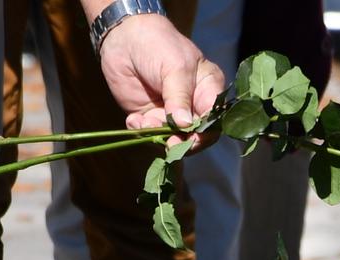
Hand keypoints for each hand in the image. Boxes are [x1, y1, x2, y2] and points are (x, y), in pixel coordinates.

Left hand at [98, 14, 223, 148]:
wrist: (124, 37)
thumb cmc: (158, 45)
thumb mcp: (175, 68)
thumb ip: (180, 97)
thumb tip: (184, 125)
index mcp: (209, 90)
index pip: (215, 119)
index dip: (206, 132)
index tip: (193, 137)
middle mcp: (193, 105)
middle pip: (196, 135)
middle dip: (182, 140)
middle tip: (169, 142)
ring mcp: (172, 112)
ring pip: (172, 138)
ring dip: (159, 136)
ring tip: (145, 122)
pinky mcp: (150, 116)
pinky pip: (149, 133)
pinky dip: (141, 131)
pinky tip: (134, 119)